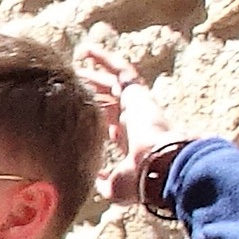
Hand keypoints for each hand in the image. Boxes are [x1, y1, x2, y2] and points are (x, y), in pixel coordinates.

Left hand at [78, 38, 168, 202]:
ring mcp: (138, 107)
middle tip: (77, 79)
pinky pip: (122, 70)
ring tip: (80, 58)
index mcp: (131, 144)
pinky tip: (88, 50)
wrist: (161, 167)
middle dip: (95, 90)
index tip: (81, 114)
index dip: (98, 120)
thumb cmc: (141, 181)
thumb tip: (93, 180)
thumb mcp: (116, 188)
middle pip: (111, 101)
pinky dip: (106, 59)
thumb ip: (103, 183)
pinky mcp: (138, 94)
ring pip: (115, 83)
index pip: (113, 127)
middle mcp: (135, 123)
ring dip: (97, 71)